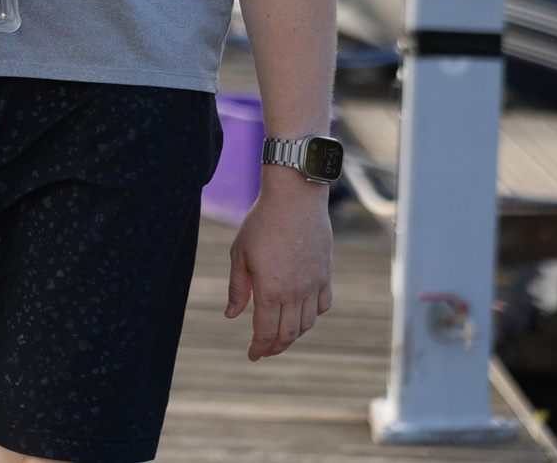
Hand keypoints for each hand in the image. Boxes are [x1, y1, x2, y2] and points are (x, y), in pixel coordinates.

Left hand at [226, 172, 334, 359]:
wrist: (295, 200)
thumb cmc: (261, 224)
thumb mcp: (239, 254)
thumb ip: (238, 288)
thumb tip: (231, 316)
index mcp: (270, 291)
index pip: (266, 331)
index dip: (259, 347)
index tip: (252, 355)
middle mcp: (295, 293)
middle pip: (288, 334)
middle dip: (275, 347)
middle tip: (264, 351)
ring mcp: (314, 285)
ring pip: (307, 323)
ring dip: (293, 334)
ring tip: (280, 335)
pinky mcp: (325, 274)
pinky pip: (323, 305)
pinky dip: (313, 316)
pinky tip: (303, 314)